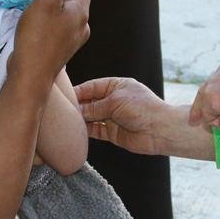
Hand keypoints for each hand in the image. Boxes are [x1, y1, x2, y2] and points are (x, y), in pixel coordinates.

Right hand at [9, 0, 91, 86]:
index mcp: (80, 13)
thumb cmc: (37, 38)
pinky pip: (61, 23)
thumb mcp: (46, 3)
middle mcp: (81, 26)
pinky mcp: (60, 48)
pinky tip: (41, 13)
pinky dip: (54, 12)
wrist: (31, 74)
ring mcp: (72, 39)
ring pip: (69, 11)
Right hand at [76, 77, 214, 160]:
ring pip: (91, 117)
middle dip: (77, 106)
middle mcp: (114, 100)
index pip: (92, 87)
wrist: (159, 130)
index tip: (63, 96)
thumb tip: (77, 111)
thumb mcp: (115, 102)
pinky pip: (96, 131)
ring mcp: (113, 117)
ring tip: (65, 122)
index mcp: (116, 86)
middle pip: (90, 102)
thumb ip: (94, 107)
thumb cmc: (142, 109)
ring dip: (80, 120)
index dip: (78, 91)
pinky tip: (75, 132)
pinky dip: (86, 132)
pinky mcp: (113, 133)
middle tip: (60, 111)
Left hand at [189, 58, 219, 131]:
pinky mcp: (211, 95)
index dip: (218, 94)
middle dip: (204, 108)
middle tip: (194, 121)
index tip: (215, 104)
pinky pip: (207, 116)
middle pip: (207, 89)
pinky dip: (217, 123)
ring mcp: (216, 80)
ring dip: (219, 118)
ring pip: (208, 105)